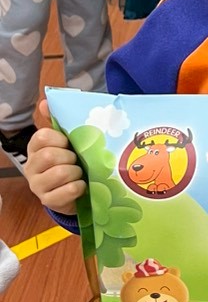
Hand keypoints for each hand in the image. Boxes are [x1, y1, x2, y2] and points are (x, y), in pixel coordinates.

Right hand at [26, 102, 84, 216]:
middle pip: (50, 155)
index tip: (68, 143)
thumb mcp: (65, 142)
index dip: (59, 139)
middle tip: (77, 160)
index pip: (41, 137)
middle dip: (70, 157)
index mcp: (34, 148)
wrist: (73, 193)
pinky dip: (79, 187)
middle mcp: (31, 166)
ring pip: (61, 173)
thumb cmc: (70, 162)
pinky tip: (82, 186)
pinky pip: (68, 190)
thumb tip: (46, 100)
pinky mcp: (48, 201)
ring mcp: (38, 185)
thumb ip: (57, 121)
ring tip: (80, 173)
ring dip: (77, 172)